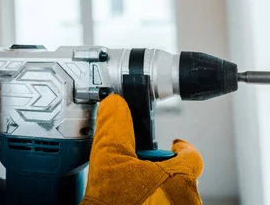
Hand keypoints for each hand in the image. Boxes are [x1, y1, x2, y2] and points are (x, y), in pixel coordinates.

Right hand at [81, 94, 202, 204]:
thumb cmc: (113, 203)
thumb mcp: (108, 157)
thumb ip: (114, 127)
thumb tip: (115, 105)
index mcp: (180, 180)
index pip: (192, 155)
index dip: (180, 147)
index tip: (174, 144)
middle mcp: (189, 202)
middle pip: (182, 177)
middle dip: (163, 170)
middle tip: (140, 169)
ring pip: (176, 197)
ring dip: (159, 190)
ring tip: (134, 189)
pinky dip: (156, 204)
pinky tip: (135, 204)